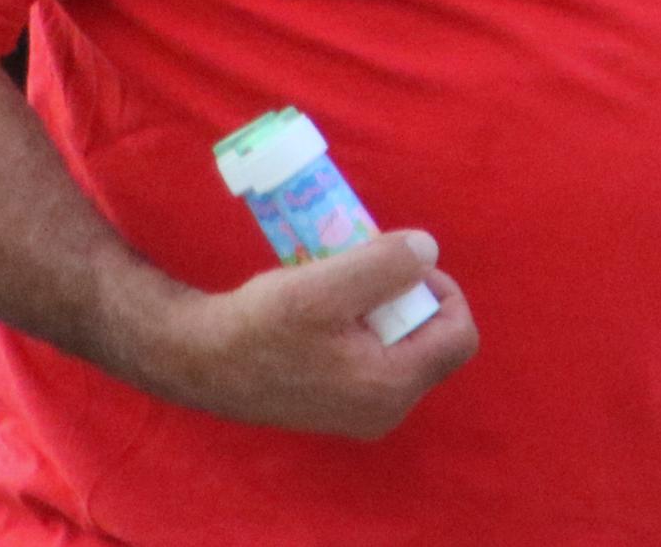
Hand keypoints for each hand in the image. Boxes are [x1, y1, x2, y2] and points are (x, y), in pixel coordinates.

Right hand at [139, 230, 479, 439]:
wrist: (202, 361)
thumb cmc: (260, 326)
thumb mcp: (324, 287)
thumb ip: (384, 266)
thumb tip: (429, 249)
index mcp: (391, 388)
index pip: (458, 336)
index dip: (442, 289)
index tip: (401, 263)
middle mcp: (385, 410)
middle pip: (432, 341)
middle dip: (408, 296)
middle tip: (367, 269)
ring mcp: (362, 411)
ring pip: (402, 346)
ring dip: (382, 307)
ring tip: (342, 284)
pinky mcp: (340, 403)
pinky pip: (375, 357)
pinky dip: (362, 325)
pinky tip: (327, 306)